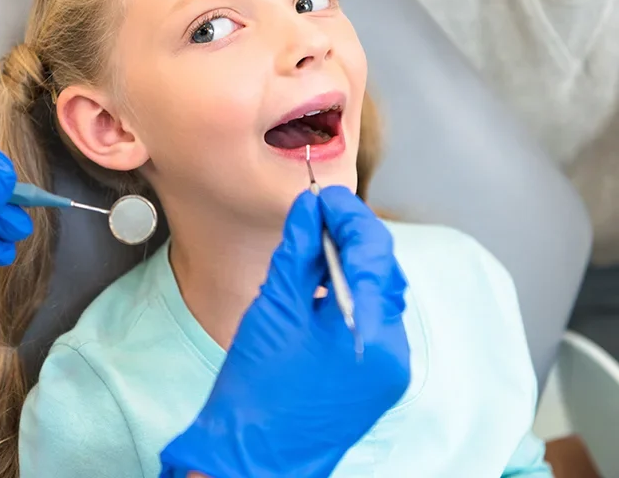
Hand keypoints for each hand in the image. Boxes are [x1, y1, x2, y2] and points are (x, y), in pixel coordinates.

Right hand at [160, 186, 409, 477]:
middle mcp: (395, 352)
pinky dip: (352, 297)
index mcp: (373, 334)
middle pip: (384, 272)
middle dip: (354, 239)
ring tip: (316, 248)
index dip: (349, 216)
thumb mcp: (276, 306)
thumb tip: (311, 209)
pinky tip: (322, 289)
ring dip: (353, 266)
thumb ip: (299, 251)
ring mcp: (391, 370)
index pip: (374, 251)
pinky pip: (373, 322)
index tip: (323, 198)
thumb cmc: (258, 389)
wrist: (254, 456)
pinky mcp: (379, 380)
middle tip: (318, 217)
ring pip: (380, 295)